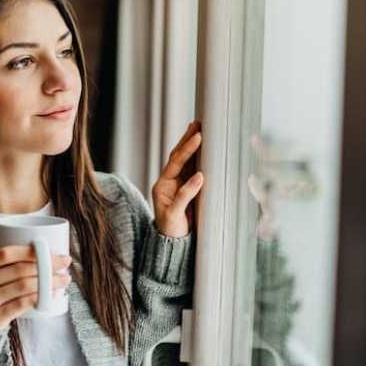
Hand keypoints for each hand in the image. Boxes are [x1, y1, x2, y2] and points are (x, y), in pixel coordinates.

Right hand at [0, 246, 71, 330]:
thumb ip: (5, 262)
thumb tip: (45, 250)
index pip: (6, 254)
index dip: (31, 251)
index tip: (52, 250)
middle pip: (19, 270)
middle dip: (47, 265)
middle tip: (65, 264)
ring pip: (24, 287)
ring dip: (49, 282)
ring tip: (64, 280)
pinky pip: (23, 304)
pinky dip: (41, 298)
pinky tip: (53, 295)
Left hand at [151, 120, 203, 237]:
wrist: (171, 242)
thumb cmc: (171, 229)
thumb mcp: (176, 214)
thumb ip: (185, 196)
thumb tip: (199, 177)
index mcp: (162, 185)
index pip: (176, 162)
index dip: (187, 149)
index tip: (198, 137)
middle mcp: (168, 181)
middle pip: (177, 156)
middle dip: (187, 139)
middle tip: (197, 123)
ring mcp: (177, 183)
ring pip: (184, 160)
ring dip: (191, 144)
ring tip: (198, 128)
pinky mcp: (185, 187)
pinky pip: (191, 168)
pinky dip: (197, 156)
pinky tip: (202, 147)